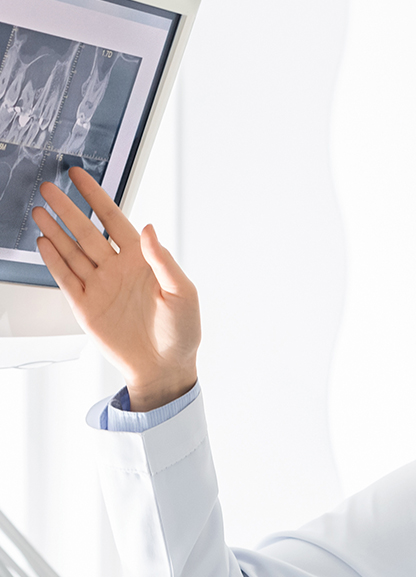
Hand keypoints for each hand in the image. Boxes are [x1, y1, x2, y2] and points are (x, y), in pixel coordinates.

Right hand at [32, 166, 200, 410]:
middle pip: (86, 231)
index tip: (78, 176)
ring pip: (72, 251)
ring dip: (56, 230)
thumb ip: (164, 261)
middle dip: (68, 209)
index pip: (114, 220)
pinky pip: (66, 278)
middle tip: (48, 188)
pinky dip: (54, 260)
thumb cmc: (182, 333)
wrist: (165, 367)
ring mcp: (101, 286)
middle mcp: (118, 269)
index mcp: (142, 261)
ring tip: (39, 210)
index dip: (96, 197)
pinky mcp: (87, 306)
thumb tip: (149, 229)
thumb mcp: (182, 294)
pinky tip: (43, 242)